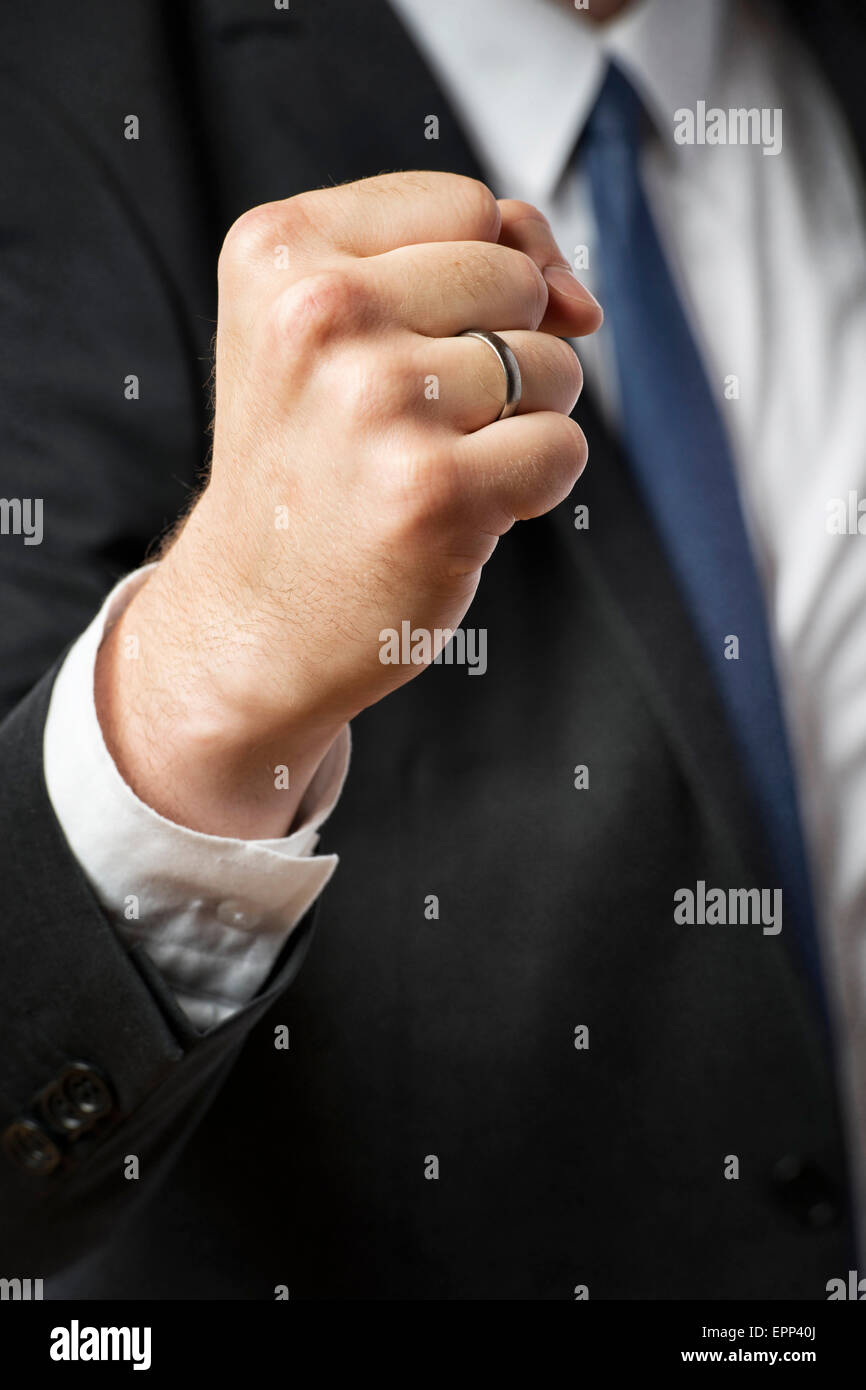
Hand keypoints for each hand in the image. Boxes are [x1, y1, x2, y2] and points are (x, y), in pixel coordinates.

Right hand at [95, 172, 601, 836]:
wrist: (255, 614)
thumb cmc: (312, 462)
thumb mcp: (334, 325)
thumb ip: (459, 259)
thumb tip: (579, 301)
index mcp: (281, 251)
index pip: (470, 205)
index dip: (487, 273)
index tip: (430, 338)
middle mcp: (320, 314)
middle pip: (516, 279)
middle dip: (503, 348)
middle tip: (421, 418)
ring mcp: (375, 403)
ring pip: (551, 365)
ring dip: (521, 421)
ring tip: (434, 464)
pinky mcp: (432, 491)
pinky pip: (562, 448)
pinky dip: (534, 486)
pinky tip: (462, 511)